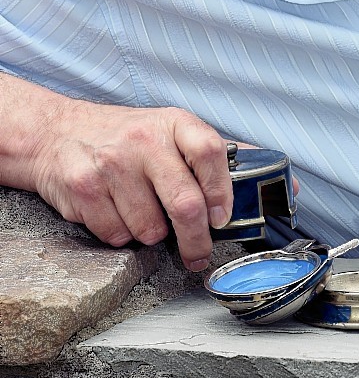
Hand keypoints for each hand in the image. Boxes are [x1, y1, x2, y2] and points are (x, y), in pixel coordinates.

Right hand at [16, 86, 232, 270]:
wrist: (58, 131)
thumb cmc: (126, 137)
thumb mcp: (172, 131)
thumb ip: (219, 159)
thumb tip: (282, 186)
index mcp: (174, 123)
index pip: (210, 152)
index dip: (223, 191)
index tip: (223, 217)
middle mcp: (144, 139)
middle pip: (185, 204)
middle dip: (196, 241)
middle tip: (197, 253)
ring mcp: (112, 163)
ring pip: (150, 229)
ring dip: (150, 233)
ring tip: (140, 211)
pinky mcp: (84, 188)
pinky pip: (116, 235)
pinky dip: (119, 235)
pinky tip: (114, 211)